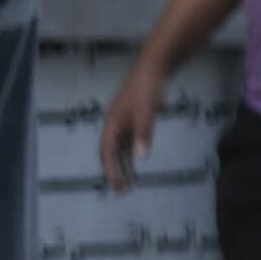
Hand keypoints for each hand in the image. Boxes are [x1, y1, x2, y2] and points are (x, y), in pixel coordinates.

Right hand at [97, 66, 160, 191]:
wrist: (153, 68)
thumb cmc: (146, 89)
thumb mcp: (146, 113)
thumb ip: (143, 135)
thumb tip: (140, 157)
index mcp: (112, 125)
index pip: (107, 153)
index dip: (110, 170)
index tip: (116, 185)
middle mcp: (115, 126)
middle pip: (111, 154)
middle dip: (115, 172)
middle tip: (122, 191)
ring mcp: (124, 123)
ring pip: (120, 149)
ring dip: (123, 165)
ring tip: (129, 182)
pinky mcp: (134, 119)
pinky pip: (129, 142)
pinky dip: (131, 154)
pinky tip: (136, 162)